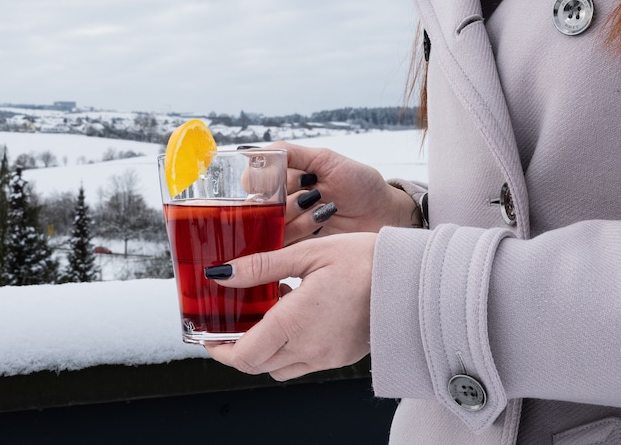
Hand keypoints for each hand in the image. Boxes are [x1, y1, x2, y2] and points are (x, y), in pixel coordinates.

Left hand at [204, 233, 375, 380]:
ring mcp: (326, 356)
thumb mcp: (308, 253)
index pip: (243, 355)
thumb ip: (261, 266)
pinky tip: (294, 315)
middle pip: (257, 365)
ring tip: (265, 313)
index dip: (219, 350)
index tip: (208, 336)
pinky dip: (288, 347)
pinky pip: (303, 362)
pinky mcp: (341, 356)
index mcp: (294, 323)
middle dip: (237, 349)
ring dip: (264, 349)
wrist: (412, 280)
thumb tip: (221, 274)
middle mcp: (308, 348)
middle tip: (229, 324)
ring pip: (279, 367)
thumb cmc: (364, 261)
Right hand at [267, 142, 417, 243]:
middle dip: (284, 197)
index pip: (252, 182)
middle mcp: (280, 204)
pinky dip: (302, 228)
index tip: (289, 176)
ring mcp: (288, 228)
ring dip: (296, 213)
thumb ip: (289, 153)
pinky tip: (322, 219)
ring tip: (323, 205)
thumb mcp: (324, 158)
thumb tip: (252, 154)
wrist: (383, 213)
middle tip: (312, 192)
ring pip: (270, 224)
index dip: (265, 180)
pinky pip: (282, 243)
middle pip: (258, 205)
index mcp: (282, 181)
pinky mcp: (297, 250)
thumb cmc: (358, 183)